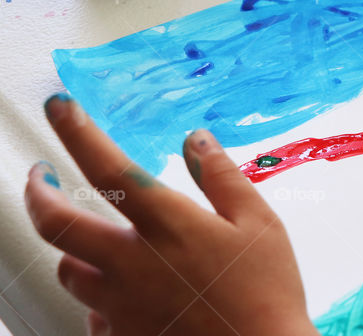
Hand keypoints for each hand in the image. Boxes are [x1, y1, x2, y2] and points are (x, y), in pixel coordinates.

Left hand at [24, 94, 316, 335]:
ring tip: (85, 238)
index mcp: (167, 226)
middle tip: (38, 176)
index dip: (78, 132)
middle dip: (37, 193)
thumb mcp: (259, 223)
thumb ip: (222, 177)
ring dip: (70, 247)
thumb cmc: (266, 290)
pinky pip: (91, 313)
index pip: (108, 169)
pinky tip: (120, 293)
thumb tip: (196, 138)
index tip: (60, 106)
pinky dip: (98, 297)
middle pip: (57, 224)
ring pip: (67, 270)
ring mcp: (119, 305)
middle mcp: (130, 264)